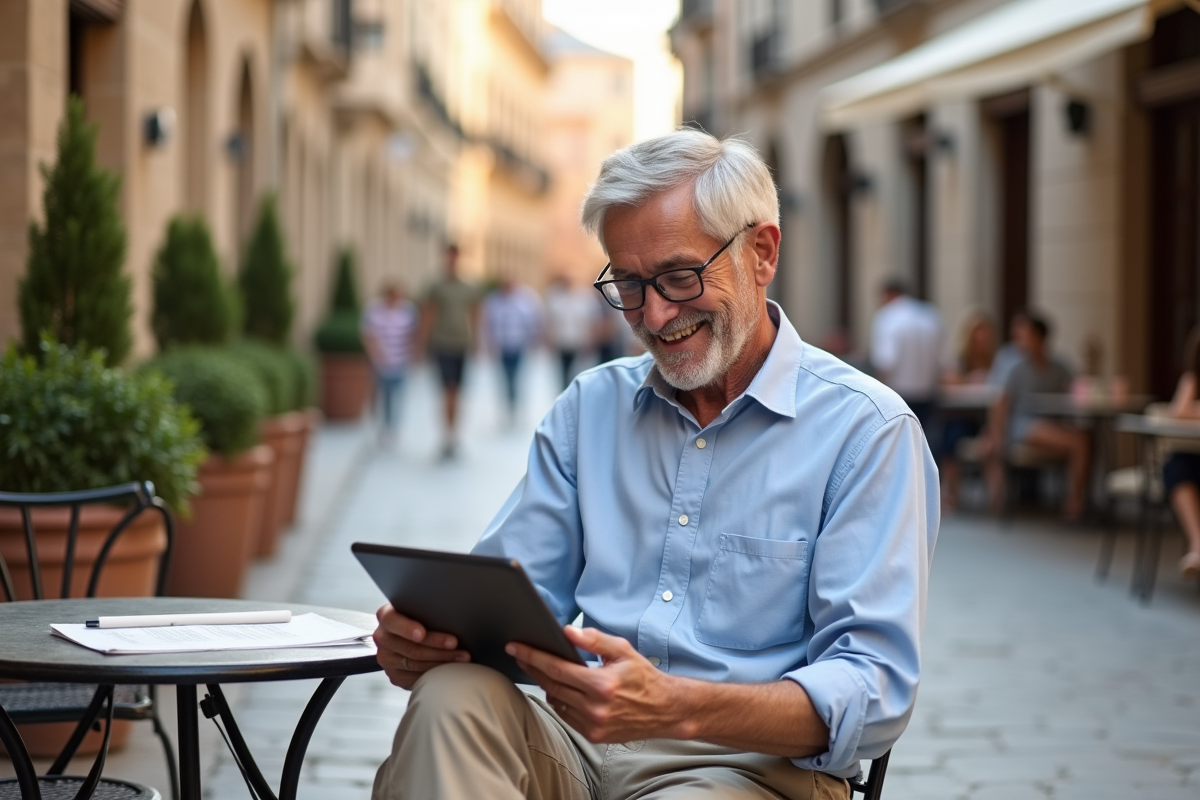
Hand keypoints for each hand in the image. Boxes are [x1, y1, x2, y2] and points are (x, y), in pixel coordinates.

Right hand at [373, 604, 469, 689]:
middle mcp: (383, 637)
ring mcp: (387, 658)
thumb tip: (453, 611)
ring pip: (414, 663)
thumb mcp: (421, 609)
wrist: (410, 638)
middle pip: (409, 646)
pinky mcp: (395, 675)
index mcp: (387, 616)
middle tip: (455, 644)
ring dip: (441, 660)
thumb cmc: (421, 619)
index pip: (391, 620)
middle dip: (436, 645)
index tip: (422, 633)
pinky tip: (449, 668)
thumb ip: (427, 609)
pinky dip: (435, 673)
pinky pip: (415, 677)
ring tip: (461, 656)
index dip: (406, 628)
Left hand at [507, 626, 682, 742]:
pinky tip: (558, 688)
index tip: (516, 647)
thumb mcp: (623, 651)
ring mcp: (593, 725)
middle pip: (551, 685)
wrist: (665, 710)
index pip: (556, 669)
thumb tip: (567, 631)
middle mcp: (595, 708)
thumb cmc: (643, 677)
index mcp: (602, 684)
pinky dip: (559, 701)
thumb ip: (594, 640)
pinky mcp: (593, 735)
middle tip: (519, 655)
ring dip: (544, 685)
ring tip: (538, 669)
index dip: (533, 656)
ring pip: (556, 702)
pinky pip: (566, 716)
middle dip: (532, 668)